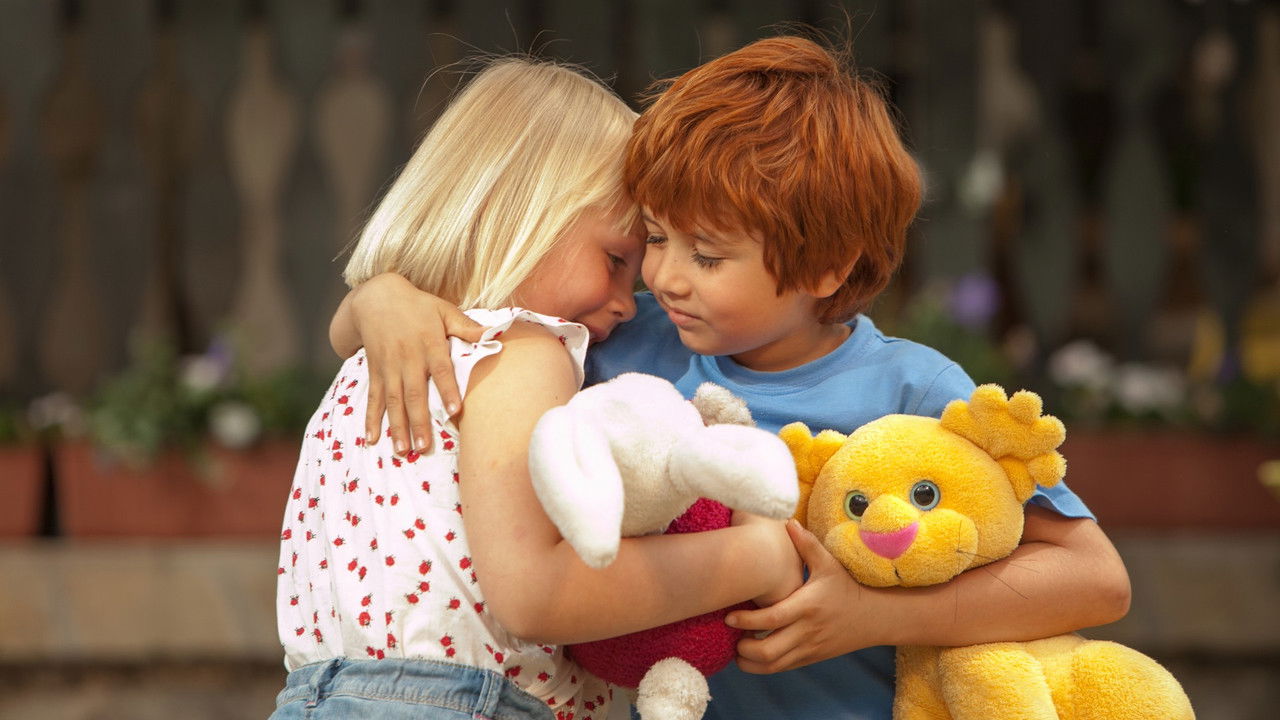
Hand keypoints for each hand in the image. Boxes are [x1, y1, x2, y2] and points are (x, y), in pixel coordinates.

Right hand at [349, 273, 483, 454]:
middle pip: (414, 393)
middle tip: (425, 447)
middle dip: (419, 421)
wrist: (376, 297)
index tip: (455, 411)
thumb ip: (466, 326)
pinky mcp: (375, 371)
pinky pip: (373, 398)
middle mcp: (407, 358)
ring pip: (393, 401)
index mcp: (428, 343)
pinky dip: (371, 419)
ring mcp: (389, 367)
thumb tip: (493, 333)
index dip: (447, 390)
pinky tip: (372, 438)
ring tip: (403, 450)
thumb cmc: (417, 306)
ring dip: (397, 427)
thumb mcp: (443, 309)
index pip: (440, 369)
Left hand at [726, 520, 879, 673]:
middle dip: (743, 648)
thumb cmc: (846, 587)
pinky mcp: (810, 658)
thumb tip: (788, 521)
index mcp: (807, 606)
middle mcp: (806, 631)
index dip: (747, 620)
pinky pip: (781, 668)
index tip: (729, 617)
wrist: (873, 618)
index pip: (772, 619)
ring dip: (749, 661)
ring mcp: (808, 648)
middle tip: (730, 636)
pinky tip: (751, 655)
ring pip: (772, 665)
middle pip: (768, 650)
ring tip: (737, 649)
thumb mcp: (829, 564)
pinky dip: (763, 666)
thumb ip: (807, 544)